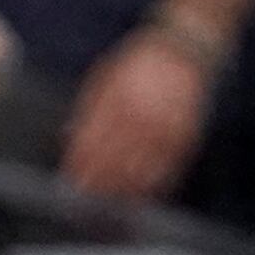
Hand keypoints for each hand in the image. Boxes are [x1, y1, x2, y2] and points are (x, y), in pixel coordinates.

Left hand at [58, 28, 213, 198]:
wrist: (183, 48)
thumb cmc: (136, 63)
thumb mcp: (104, 76)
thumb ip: (88, 108)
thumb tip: (69, 139)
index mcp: (116, 100)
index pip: (92, 143)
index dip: (79, 166)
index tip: (69, 182)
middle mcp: (142, 116)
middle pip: (114, 162)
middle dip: (96, 185)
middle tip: (84, 202)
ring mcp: (166, 128)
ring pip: (140, 171)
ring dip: (121, 192)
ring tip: (107, 206)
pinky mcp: (186, 136)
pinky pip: (167, 169)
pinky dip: (152, 186)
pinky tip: (139, 195)